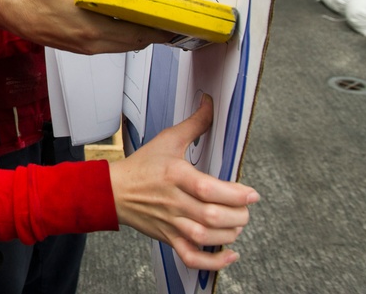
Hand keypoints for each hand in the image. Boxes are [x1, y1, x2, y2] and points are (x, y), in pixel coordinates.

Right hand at [3, 0, 170, 54]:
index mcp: (89, 26)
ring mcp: (86, 48)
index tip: (172, 23)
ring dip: (140, 36)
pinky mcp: (82, 49)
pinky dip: (126, 38)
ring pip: (123, 47)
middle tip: (170, 23)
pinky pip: (112, 46)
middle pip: (133, 42)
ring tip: (156, 24)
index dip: (155, 29)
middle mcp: (90, 42)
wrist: (14, 15)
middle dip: (153, 34)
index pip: (133, 31)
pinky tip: (131, 25)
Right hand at [109, 95, 260, 270]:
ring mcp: (171, 222)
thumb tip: (210, 104)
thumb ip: (194, 124)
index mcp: (175, 176)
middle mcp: (174, 201)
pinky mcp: (169, 237)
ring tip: (237, 224)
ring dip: (229, 234)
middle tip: (245, 208)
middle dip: (238, 216)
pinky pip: (191, 257)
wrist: (114, 190)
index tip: (251, 194)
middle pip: (212, 217)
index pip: (208, 189)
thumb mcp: (167, 140)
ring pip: (205, 237)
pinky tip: (228, 254)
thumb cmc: (142, 167)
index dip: (235, 195)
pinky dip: (212, 261)